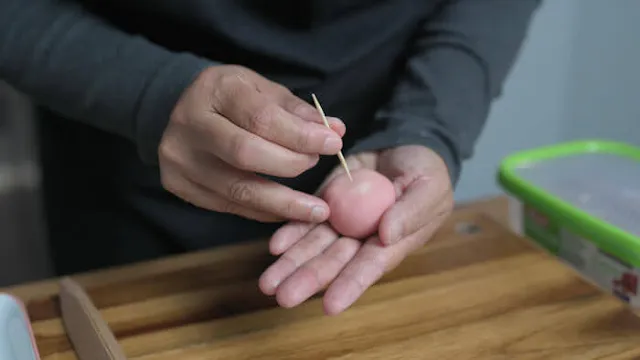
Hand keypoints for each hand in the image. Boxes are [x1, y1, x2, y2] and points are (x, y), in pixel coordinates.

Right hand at [158, 65, 344, 222]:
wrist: (182, 109)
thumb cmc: (233, 98)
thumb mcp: (264, 90)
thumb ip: (298, 112)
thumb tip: (336, 130)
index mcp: (215, 89)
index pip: (261, 118)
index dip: (301, 135)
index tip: (333, 143)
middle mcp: (189, 122)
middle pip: (246, 154)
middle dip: (291, 164)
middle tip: (317, 165)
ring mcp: (179, 157)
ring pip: (237, 189)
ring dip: (284, 203)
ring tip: (317, 209)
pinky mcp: (177, 184)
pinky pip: (229, 206)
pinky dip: (264, 211)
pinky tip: (287, 210)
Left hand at [259, 145, 453, 313]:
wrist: (403, 145)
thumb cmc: (426, 172)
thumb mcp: (429, 188)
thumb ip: (412, 211)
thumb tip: (388, 234)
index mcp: (392, 242)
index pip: (369, 266)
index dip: (351, 285)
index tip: (330, 306)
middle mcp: (362, 239)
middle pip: (333, 262)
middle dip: (308, 279)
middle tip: (282, 297)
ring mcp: (342, 222)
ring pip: (314, 246)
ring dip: (291, 264)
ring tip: (267, 283)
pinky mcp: (326, 203)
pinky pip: (306, 220)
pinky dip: (291, 232)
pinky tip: (275, 246)